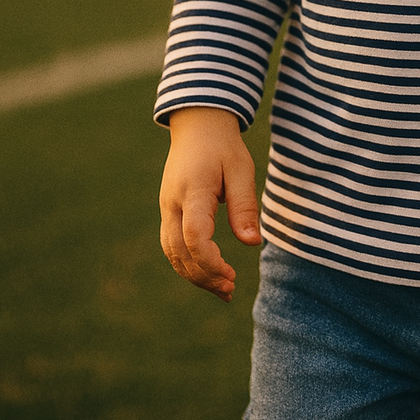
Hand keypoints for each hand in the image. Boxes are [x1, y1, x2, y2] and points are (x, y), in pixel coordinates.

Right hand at [159, 107, 260, 300]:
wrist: (197, 128)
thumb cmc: (223, 148)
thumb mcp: (241, 170)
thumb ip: (245, 206)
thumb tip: (252, 243)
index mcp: (193, 191)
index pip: (194, 235)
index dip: (210, 261)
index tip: (233, 274)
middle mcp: (173, 203)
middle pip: (179, 251)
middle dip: (204, 276)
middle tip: (230, 290)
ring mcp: (167, 209)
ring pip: (172, 252)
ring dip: (195, 275)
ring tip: (223, 290)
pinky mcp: (168, 213)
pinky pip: (172, 246)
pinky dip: (187, 264)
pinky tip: (208, 274)